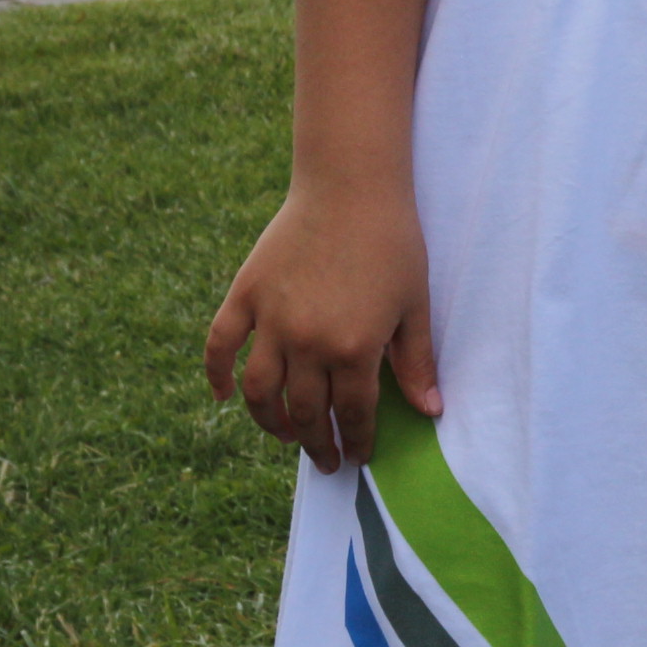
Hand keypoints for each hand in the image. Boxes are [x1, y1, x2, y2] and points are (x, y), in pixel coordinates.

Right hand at [203, 176, 435, 472]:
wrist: (351, 187)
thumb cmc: (393, 243)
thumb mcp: (414, 304)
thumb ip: (416, 361)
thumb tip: (430, 412)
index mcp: (354, 348)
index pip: (353, 413)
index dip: (356, 440)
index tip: (357, 456)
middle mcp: (307, 342)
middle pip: (305, 411)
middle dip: (317, 443)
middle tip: (325, 459)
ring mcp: (271, 321)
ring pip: (260, 391)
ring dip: (269, 422)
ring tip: (285, 435)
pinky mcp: (245, 295)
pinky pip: (220, 346)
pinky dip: (216, 376)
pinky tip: (223, 397)